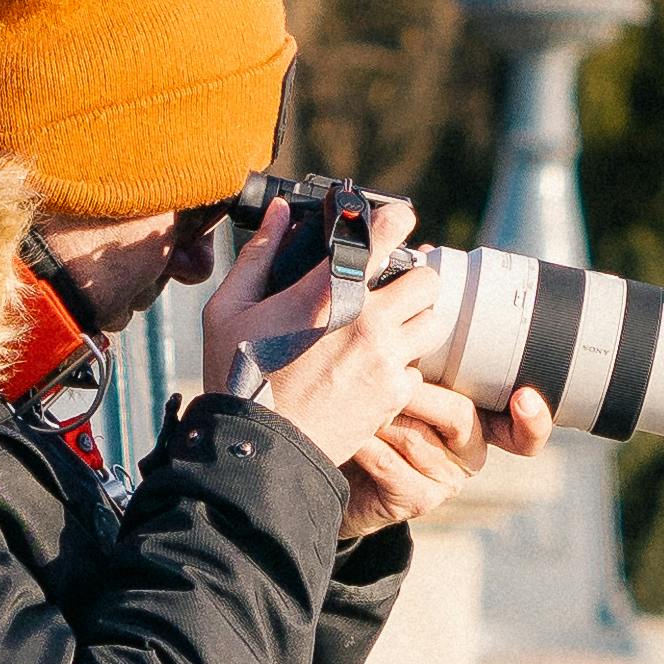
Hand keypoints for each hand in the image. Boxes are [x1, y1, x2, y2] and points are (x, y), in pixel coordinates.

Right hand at [201, 186, 414, 408]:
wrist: (256, 449)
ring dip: (416, 320)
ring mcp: (385, 361)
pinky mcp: (392, 397)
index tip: (395, 222)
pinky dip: (402, 367)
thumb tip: (281, 214)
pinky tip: (374, 370)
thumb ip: (258, 255)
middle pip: (428, 280)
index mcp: (330, 291)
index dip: (397, 220)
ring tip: (389, 328)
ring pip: (433, 324)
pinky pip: (417, 370)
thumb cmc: (236, 376)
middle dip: (412, 278)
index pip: (388, 233)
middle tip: (391, 287)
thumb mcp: (230, 309)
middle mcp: (369, 321)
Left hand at [340, 377, 551, 538]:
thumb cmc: (373, 415)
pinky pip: (390, 463)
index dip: (533, 419)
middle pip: (461, 415)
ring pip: (418, 437)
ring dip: (382, 414)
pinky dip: (366, 442)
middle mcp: (471, 452)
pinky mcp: (416, 499)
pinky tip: (348, 430)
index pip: (523, 430)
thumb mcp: (403, 382)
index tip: (524, 398)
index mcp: (481, 420)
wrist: (338, 468)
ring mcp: (446, 481)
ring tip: (354, 395)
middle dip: (417, 393)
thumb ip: (425, 359)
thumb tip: (426, 311)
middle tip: (386, 373)